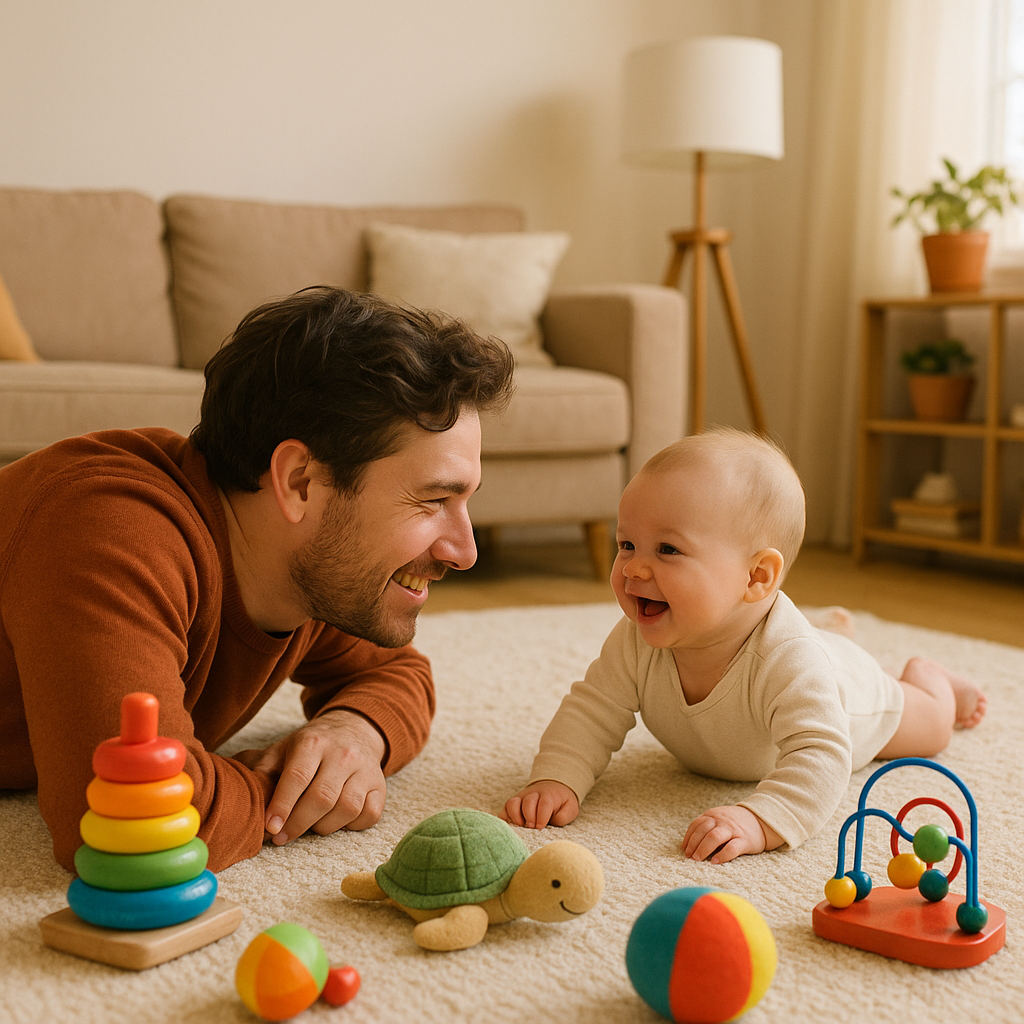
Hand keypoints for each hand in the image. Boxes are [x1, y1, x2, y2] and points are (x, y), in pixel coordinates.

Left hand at [233, 710, 386, 844]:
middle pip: (322, 797)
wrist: (354, 730)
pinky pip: (369, 815)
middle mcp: (343, 754)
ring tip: (310, 826)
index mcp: (313, 743)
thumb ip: (260, 768)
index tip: (270, 827)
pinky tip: (336, 821)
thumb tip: (235, 788)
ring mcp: (365, 771)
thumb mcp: (283, 750)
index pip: (297, 776)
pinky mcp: (380, 787)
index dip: (282, 805)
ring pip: (347, 809)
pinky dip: (351, 826)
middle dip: (298, 824)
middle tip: (281, 838)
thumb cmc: (311, 748)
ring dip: (324, 826)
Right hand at [501, 780, 579, 828]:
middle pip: (528, 802)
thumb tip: (551, 822)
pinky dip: (504, 817)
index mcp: (548, 796)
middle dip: (529, 817)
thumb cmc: (562, 802)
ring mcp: (521, 797)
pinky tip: (510, 826)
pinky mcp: (514, 803)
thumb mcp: (570, 808)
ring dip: (515, 816)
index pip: (544, 804)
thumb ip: (564, 816)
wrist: (553, 786)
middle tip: (532, 828)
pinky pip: (504, 808)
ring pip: (513, 803)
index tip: (540, 827)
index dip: (541, 816)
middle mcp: (533, 795)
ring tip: (521, 826)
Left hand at [681, 805, 781, 863]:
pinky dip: (722, 855)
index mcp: (713, 815)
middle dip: (694, 844)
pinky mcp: (744, 840)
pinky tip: (715, 861)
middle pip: (703, 831)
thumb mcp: (719, 818)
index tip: (684, 849)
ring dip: (703, 849)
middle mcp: (722, 821)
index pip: (696, 825)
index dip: (688, 837)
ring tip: (698, 859)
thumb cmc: (735, 823)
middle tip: (689, 857)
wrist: (761, 820)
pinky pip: (732, 848)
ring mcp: (733, 830)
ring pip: (714, 837)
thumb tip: (690, 844)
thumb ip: (707, 826)